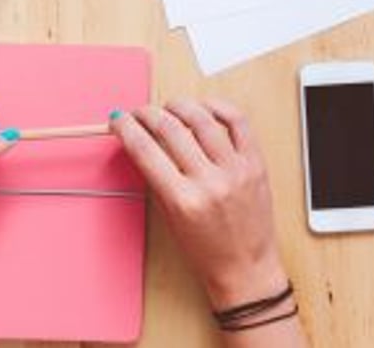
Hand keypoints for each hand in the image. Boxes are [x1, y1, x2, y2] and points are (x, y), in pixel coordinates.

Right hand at [111, 100, 287, 309]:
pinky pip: (239, 123)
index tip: (119, 121)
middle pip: (170, 128)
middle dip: (147, 114)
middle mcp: (209, 181)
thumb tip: (143, 143)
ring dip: (180, 106)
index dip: (126, 128)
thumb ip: (158, 179)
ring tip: (170, 107)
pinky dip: (219, 108)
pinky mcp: (255, 164)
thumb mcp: (171, 218)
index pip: (145, 149)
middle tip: (140, 112)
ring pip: (202, 119)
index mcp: (183, 200)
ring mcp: (234, 170)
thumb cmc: (208, 251)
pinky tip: (206, 107)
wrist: (246, 267)